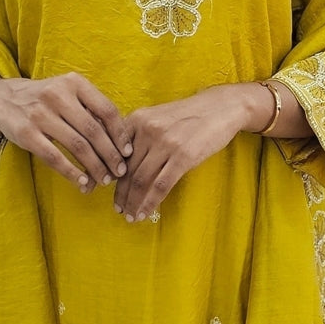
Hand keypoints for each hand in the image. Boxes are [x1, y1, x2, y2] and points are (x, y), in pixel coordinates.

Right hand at [0, 72, 132, 193]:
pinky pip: (55, 157)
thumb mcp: (68, 92)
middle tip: (119, 173)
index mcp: (74, 83)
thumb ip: (91, 109)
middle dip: (110, 155)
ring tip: (103, 180)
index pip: (106, 110)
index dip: (120, 134)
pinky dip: (72, 173)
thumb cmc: (46, 99)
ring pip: (77, 146)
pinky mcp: (26, 133)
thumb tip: (121, 141)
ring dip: (95, 167)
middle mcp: (58, 95)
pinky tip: (82, 182)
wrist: (3, 98)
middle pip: (94, 131)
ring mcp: (40, 114)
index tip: (128, 153)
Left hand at [113, 87, 246, 221]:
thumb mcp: (157, 117)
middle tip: (118, 209)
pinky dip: (149, 203)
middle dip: (121, 194)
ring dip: (133, 203)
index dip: (107, 175)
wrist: (220, 107)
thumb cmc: (187, 116)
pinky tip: (144, 214)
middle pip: (127, 169)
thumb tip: (120, 166)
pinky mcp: (183, 156)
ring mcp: (166, 143)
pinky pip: (160, 186)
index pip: (116, 153)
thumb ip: (138, 136)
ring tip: (130, 216)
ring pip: (141, 181)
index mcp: (137, 119)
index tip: (104, 190)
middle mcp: (148, 130)